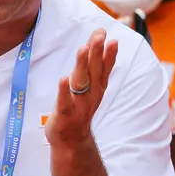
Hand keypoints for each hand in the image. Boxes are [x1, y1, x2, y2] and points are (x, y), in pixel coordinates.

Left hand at [46, 28, 117, 146]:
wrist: (72, 140)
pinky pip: (64, 101)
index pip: (104, 67)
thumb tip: (99, 38)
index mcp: (97, 87)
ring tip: (83, 48)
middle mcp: (91, 94)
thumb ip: (94, 63)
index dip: (108, 53)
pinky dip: (64, 90)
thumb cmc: (79, 107)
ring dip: (83, 65)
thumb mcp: (89, 85)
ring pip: (81, 82)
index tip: (111, 37)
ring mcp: (79, 104)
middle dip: (97, 52)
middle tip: (100, 35)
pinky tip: (63, 78)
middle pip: (94, 71)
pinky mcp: (64, 114)